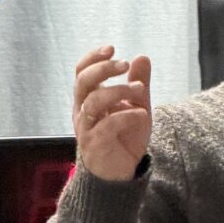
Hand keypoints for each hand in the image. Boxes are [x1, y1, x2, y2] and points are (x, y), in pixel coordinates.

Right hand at [73, 45, 151, 181]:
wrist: (121, 173)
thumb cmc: (125, 138)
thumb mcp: (137, 106)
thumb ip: (138, 83)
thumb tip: (142, 57)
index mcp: (88, 99)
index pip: (81, 72)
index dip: (93, 58)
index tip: (112, 48)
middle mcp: (83, 112)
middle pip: (83, 82)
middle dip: (104, 69)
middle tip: (124, 64)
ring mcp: (86, 129)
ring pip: (93, 102)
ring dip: (118, 91)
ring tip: (140, 90)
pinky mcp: (95, 145)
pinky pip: (106, 126)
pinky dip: (126, 116)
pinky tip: (141, 114)